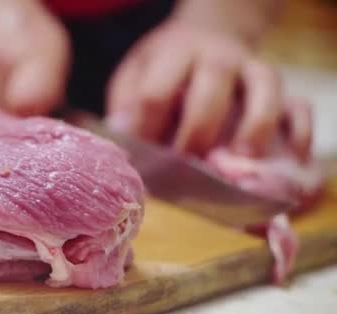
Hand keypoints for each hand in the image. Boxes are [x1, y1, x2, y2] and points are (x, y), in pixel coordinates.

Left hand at [106, 21, 309, 159]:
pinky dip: (298, 135)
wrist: (206, 39)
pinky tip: (287, 162)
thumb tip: (122, 134)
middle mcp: (217, 56)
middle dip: (196, 131)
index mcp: (174, 53)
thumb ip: (127, 103)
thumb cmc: (164, 69)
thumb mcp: (135, 75)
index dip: (148, 129)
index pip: (157, 91)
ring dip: (254, 128)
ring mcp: (253, 70)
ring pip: (265, 89)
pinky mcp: (279, 89)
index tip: (143, 158)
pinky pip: (300, 107)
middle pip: (211, 86)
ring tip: (240, 162)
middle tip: (187, 165)